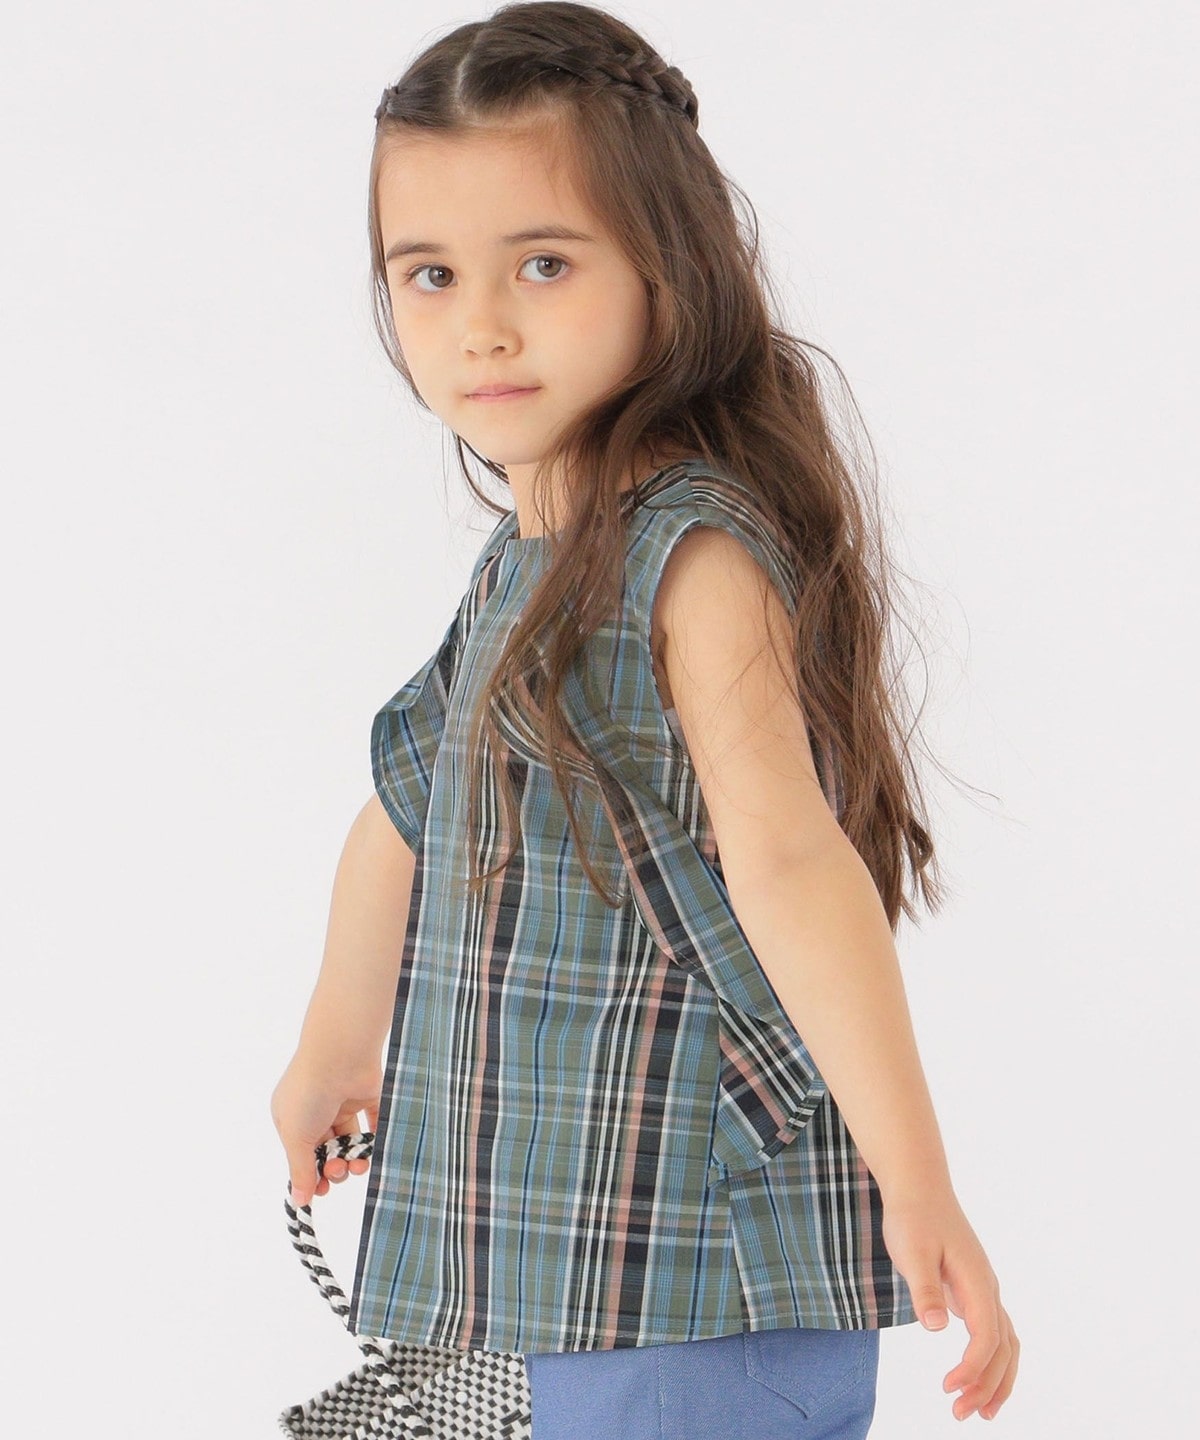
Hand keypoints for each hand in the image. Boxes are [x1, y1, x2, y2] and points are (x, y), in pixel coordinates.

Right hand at [270, 1051, 381, 1206]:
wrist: (340, 1056)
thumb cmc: (309, 1094)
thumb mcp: (296, 1137)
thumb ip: (300, 1170)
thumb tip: (300, 1201)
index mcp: (294, 1117)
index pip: (303, 1153)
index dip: (313, 1174)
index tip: (322, 1191)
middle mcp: (318, 1110)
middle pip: (328, 1151)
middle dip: (334, 1168)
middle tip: (339, 1171)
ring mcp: (344, 1102)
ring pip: (351, 1142)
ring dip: (355, 1160)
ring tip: (357, 1166)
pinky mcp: (368, 1097)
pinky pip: (374, 1123)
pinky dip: (376, 1140)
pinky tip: (374, 1154)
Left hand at [881, 1188, 1018, 1421]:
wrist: (919, 1187)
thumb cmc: (913, 1217)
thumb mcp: (912, 1251)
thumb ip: (924, 1288)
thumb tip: (936, 1327)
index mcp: (976, 1280)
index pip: (986, 1336)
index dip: (972, 1367)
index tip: (948, 1388)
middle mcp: (987, 1288)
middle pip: (1003, 1347)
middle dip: (987, 1385)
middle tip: (961, 1413)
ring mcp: (982, 1290)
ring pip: (1005, 1343)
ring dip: (996, 1379)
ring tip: (979, 1412)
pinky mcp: (972, 1291)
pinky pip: (993, 1334)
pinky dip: (992, 1361)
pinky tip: (976, 1379)